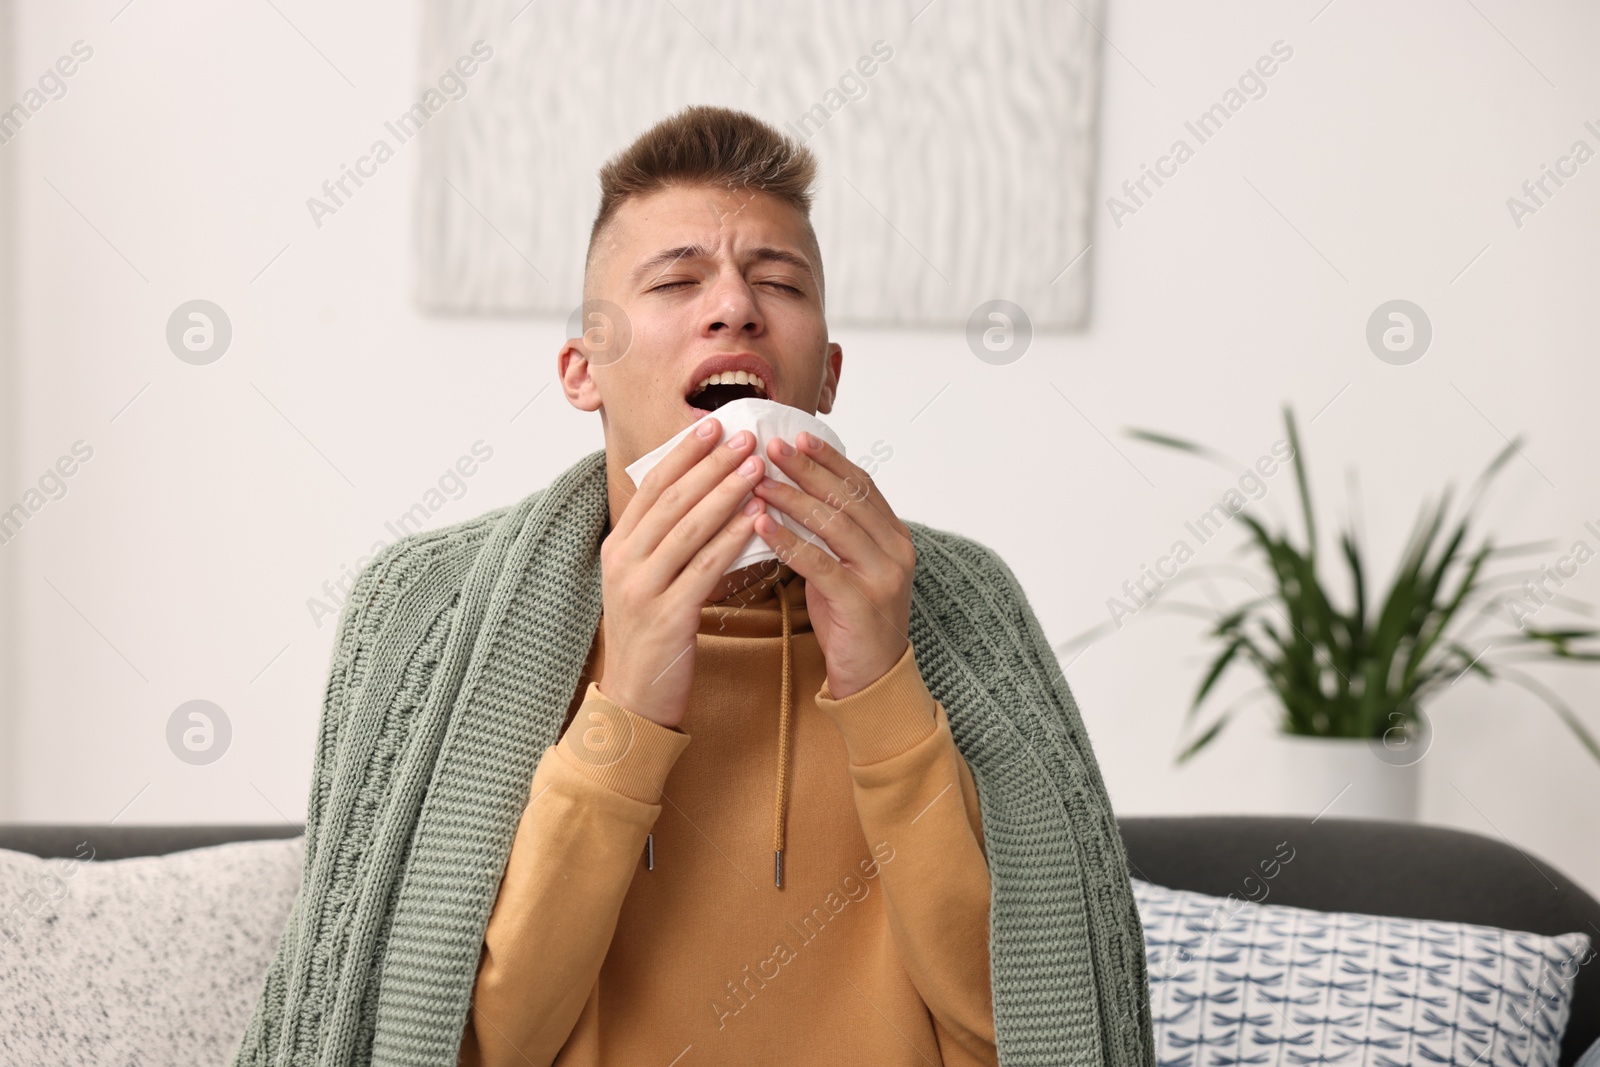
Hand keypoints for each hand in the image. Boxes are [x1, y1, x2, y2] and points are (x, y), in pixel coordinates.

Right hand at [595, 418, 766, 728]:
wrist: (635, 700)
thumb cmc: (652, 636)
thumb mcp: (648, 580)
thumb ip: (667, 540)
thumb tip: (705, 494)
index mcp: (617, 546)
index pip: (652, 486)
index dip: (684, 454)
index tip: (714, 426)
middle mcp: (623, 561)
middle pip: (671, 499)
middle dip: (711, 465)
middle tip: (746, 437)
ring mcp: (640, 588)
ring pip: (688, 528)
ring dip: (726, 493)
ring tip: (757, 468)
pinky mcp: (665, 616)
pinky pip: (703, 568)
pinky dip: (730, 540)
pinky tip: (755, 521)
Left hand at [751, 431, 913, 698]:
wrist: (873, 678)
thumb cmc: (850, 619)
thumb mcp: (845, 566)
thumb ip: (830, 532)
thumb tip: (791, 489)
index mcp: (895, 536)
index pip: (861, 485)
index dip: (829, 459)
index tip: (797, 436)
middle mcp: (896, 550)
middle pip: (847, 497)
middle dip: (807, 469)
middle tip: (771, 447)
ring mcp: (883, 575)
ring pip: (834, 525)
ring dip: (792, 499)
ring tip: (758, 482)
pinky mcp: (862, 602)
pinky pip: (820, 563)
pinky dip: (789, 541)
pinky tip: (762, 525)